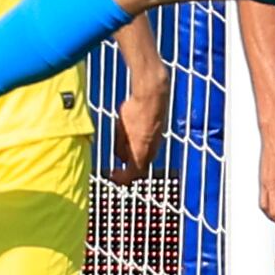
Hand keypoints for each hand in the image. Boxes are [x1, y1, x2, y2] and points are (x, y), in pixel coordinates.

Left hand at [110, 71, 168, 185]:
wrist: (152, 96)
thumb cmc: (135, 111)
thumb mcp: (120, 130)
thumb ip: (120, 146)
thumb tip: (121, 156)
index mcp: (140, 154)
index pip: (131, 175)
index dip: (121, 178)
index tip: (113, 175)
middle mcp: (152, 151)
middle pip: (141, 168)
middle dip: (129, 169)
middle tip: (119, 167)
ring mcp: (158, 143)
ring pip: (146, 157)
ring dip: (136, 158)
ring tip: (124, 150)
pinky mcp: (160, 134)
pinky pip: (151, 147)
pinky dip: (141, 148)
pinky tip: (133, 137)